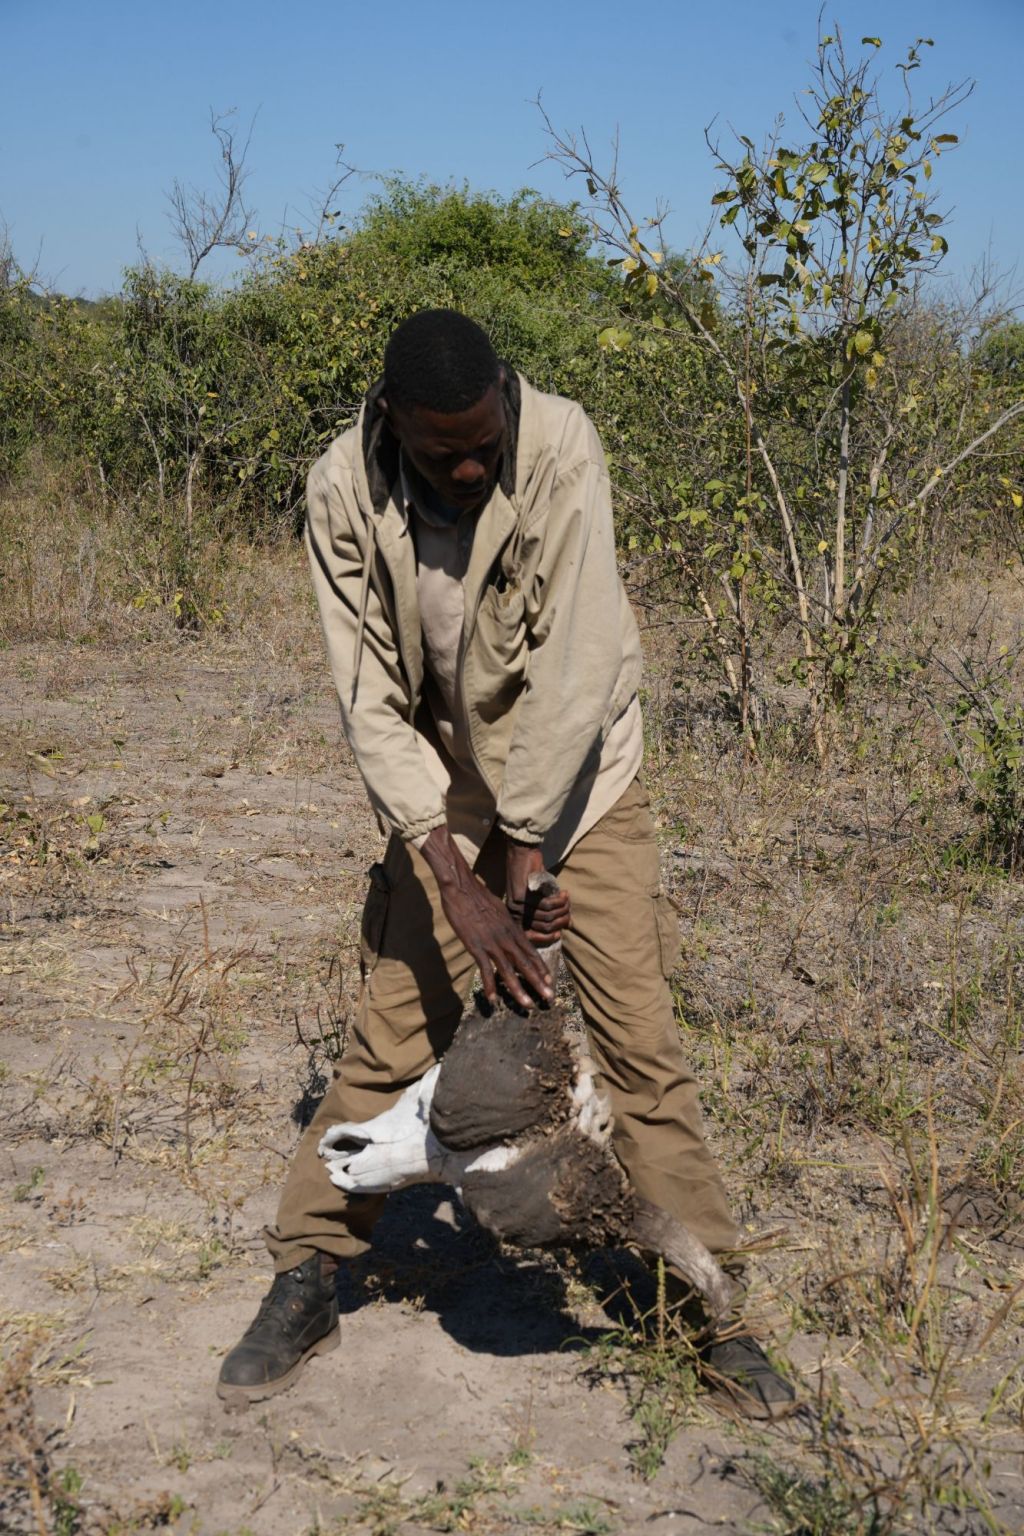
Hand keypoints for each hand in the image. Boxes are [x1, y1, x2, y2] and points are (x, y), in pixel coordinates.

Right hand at [419, 827, 553, 1007]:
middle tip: (549, 998)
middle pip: (526, 964)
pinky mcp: (476, 947)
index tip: (549, 980)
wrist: (462, 888)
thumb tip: (509, 932)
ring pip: (509, 970)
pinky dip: (490, 986)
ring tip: (528, 1005)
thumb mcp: (499, 910)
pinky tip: (494, 999)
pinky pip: (486, 970)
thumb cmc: (478, 897)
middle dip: (538, 982)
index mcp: (512, 929)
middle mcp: (506, 938)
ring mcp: (492, 943)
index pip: (531, 951)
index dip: (541, 967)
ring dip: (519, 990)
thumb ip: (505, 924)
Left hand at [505, 840, 571, 945]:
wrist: (522, 854)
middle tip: (569, 910)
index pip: (530, 936)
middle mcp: (513, 913)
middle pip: (544, 926)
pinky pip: (546, 904)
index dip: (547, 937)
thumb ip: (550, 911)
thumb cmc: (533, 875)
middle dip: (561, 919)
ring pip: (547, 915)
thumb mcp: (541, 897)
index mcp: (515, 917)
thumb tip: (568, 925)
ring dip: (562, 908)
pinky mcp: (522, 895)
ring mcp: (517, 905)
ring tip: (567, 899)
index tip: (560, 933)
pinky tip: (563, 893)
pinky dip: (559, 900)